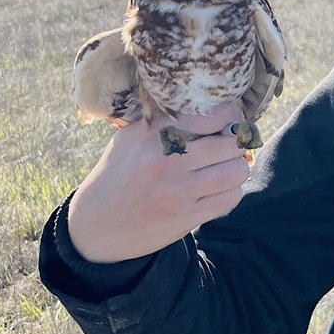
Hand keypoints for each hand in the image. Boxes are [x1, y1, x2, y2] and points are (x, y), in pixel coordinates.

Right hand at [67, 105, 250, 263]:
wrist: (96, 224)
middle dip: (236, 143)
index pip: (216, 116)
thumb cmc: (119, 172)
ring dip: (235, 169)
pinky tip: (214, 190)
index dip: (231, 116)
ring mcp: (179, 191)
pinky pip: (230, 199)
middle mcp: (168, 160)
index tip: (228, 122)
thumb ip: (169, 120)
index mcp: (155, 133)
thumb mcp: (133, 137)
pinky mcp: (187, 217)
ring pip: (238, 171)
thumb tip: (218, 110)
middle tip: (228, 146)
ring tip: (221, 169)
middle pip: (233, 143)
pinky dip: (229, 193)